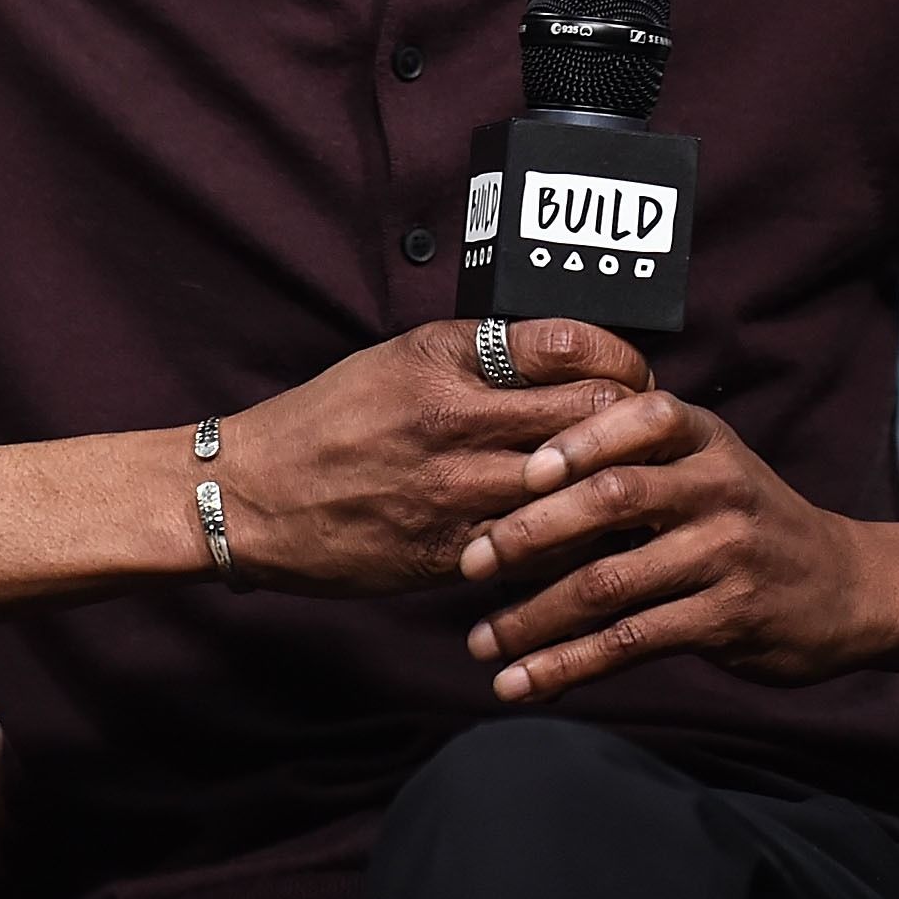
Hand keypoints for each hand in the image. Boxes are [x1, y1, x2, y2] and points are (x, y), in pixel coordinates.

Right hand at [215, 318, 651, 594]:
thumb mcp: (399, 360)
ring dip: (615, 490)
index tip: (632, 374)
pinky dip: (573, 542)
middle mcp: (453, 418)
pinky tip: (586, 537)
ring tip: (633, 489)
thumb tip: (568, 360)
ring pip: (578, 489)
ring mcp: (453, 490)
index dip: (622, 360)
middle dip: (636, 426)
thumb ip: (479, 357)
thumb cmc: (329, 420)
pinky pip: (541, 549)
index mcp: (443, 357)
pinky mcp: (449, 552)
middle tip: (648, 436)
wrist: (250, 495)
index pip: (570, 346)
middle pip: (591, 416)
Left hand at [457, 388, 885, 699]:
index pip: (634, 418)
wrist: (847, 587)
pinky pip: (632, 642)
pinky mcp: (727, 618)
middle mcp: (717, 486)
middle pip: (611, 499)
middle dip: (528, 532)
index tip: (514, 471)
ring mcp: (726, 553)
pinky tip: (525, 682)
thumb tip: (513, 468)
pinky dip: (569, 665)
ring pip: (611, 582)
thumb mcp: (706, 463)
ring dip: (535, 617)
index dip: (573, 441)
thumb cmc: (746, 518)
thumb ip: (632, 456)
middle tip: (468, 560)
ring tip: (481, 641)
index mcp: (701, 437)